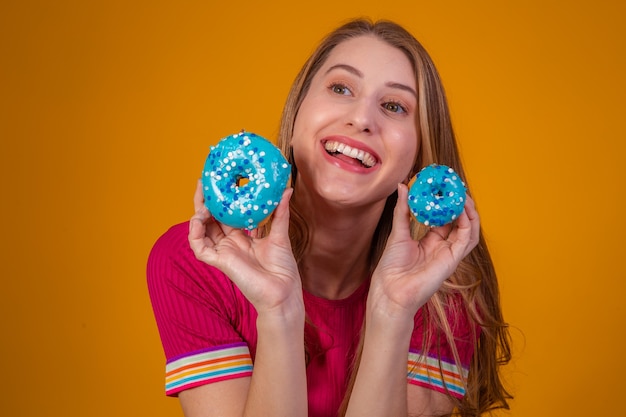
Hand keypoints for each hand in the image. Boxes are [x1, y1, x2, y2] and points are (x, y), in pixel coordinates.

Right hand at [188, 180, 302, 315]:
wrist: (283, 292)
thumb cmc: (283, 269)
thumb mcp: (281, 235)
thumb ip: (280, 212)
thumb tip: (287, 190)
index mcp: (243, 237)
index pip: (227, 215)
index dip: (221, 200)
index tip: (219, 182)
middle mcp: (231, 244)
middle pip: (212, 219)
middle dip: (206, 202)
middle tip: (204, 183)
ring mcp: (224, 252)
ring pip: (202, 231)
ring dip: (199, 215)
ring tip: (202, 202)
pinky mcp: (220, 262)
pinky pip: (200, 248)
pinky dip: (194, 234)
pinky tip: (197, 220)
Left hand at [369, 184, 479, 318]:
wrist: (391, 289)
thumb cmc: (392, 266)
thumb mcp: (398, 232)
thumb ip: (403, 209)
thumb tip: (402, 185)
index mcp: (431, 241)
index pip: (446, 219)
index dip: (448, 203)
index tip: (446, 186)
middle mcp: (443, 247)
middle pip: (460, 222)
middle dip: (461, 204)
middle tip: (457, 187)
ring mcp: (449, 253)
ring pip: (469, 230)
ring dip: (469, 212)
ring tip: (464, 195)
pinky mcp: (453, 260)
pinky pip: (466, 239)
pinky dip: (467, 223)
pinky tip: (462, 209)